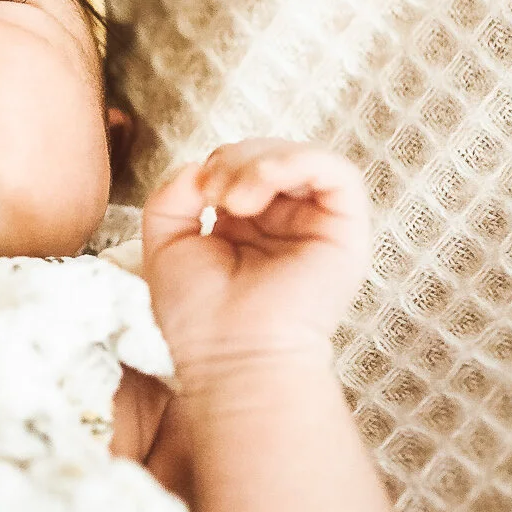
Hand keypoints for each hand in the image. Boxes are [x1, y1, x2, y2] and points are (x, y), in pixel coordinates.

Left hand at [139, 139, 372, 376]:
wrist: (229, 355)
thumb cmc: (197, 315)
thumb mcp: (165, 242)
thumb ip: (173, 194)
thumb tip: (200, 166)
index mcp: (247, 226)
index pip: (240, 166)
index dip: (216, 166)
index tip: (196, 194)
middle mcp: (285, 224)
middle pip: (269, 156)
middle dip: (235, 161)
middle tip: (215, 195)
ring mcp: (317, 227)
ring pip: (302, 158)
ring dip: (259, 163)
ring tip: (233, 199)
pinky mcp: (346, 233)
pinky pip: (338, 172)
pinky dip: (297, 162)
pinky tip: (261, 187)